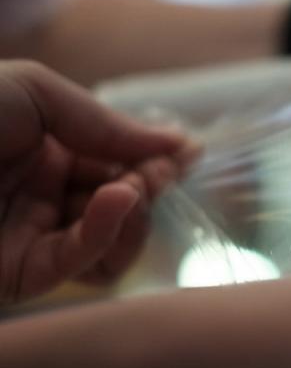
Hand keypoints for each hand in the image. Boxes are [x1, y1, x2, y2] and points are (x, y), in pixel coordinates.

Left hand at [0, 61, 195, 302]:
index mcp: (45, 149)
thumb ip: (106, 122)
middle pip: (125, 201)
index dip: (153, 159)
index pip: (118, 161)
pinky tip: (116, 201)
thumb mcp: (35, 93)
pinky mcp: (26, 274)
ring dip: (136, 214)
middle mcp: (46, 193)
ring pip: (116, 240)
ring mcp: (37, 235)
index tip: (186, 155)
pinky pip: (83, 259)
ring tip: (131, 190)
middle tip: (161, 174)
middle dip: (150, 185)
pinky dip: (108, 231)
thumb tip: (180, 145)